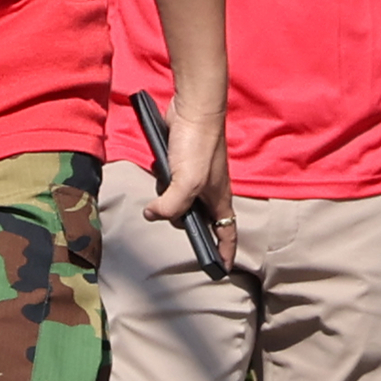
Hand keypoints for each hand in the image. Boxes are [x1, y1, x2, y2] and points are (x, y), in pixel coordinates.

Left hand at [145, 96, 238, 268]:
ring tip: (164, 183)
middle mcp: (210, 192)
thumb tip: (152, 215)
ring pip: (178, 201)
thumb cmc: (198, 146)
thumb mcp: (186, 183)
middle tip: (171, 216)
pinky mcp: (181, 166)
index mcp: (220, 200)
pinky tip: (159, 167)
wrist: (193, 111)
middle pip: (195, 219)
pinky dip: (161, 180)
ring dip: (167, 197)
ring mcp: (195, 179)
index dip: (226, 252)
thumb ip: (171, 205)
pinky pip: (168, 183)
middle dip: (182, 220)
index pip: (227, 234)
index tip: (222, 270)